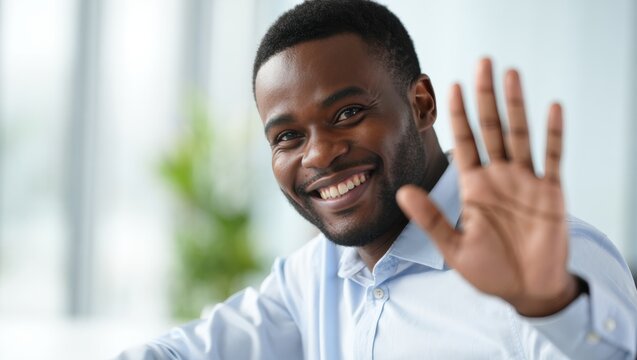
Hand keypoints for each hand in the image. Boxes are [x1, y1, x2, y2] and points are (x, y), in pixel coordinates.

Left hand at [397, 58, 579, 316]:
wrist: (526, 291)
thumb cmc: (489, 270)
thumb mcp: (454, 247)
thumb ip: (430, 219)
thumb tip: (401, 191)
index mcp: (474, 187)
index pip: (464, 142)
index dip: (458, 115)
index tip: (450, 86)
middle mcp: (499, 177)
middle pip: (491, 128)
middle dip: (485, 97)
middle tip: (482, 62)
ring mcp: (526, 182)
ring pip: (520, 135)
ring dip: (516, 105)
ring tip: (511, 74)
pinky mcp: (550, 193)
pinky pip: (553, 158)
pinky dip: (553, 135)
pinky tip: (552, 109)